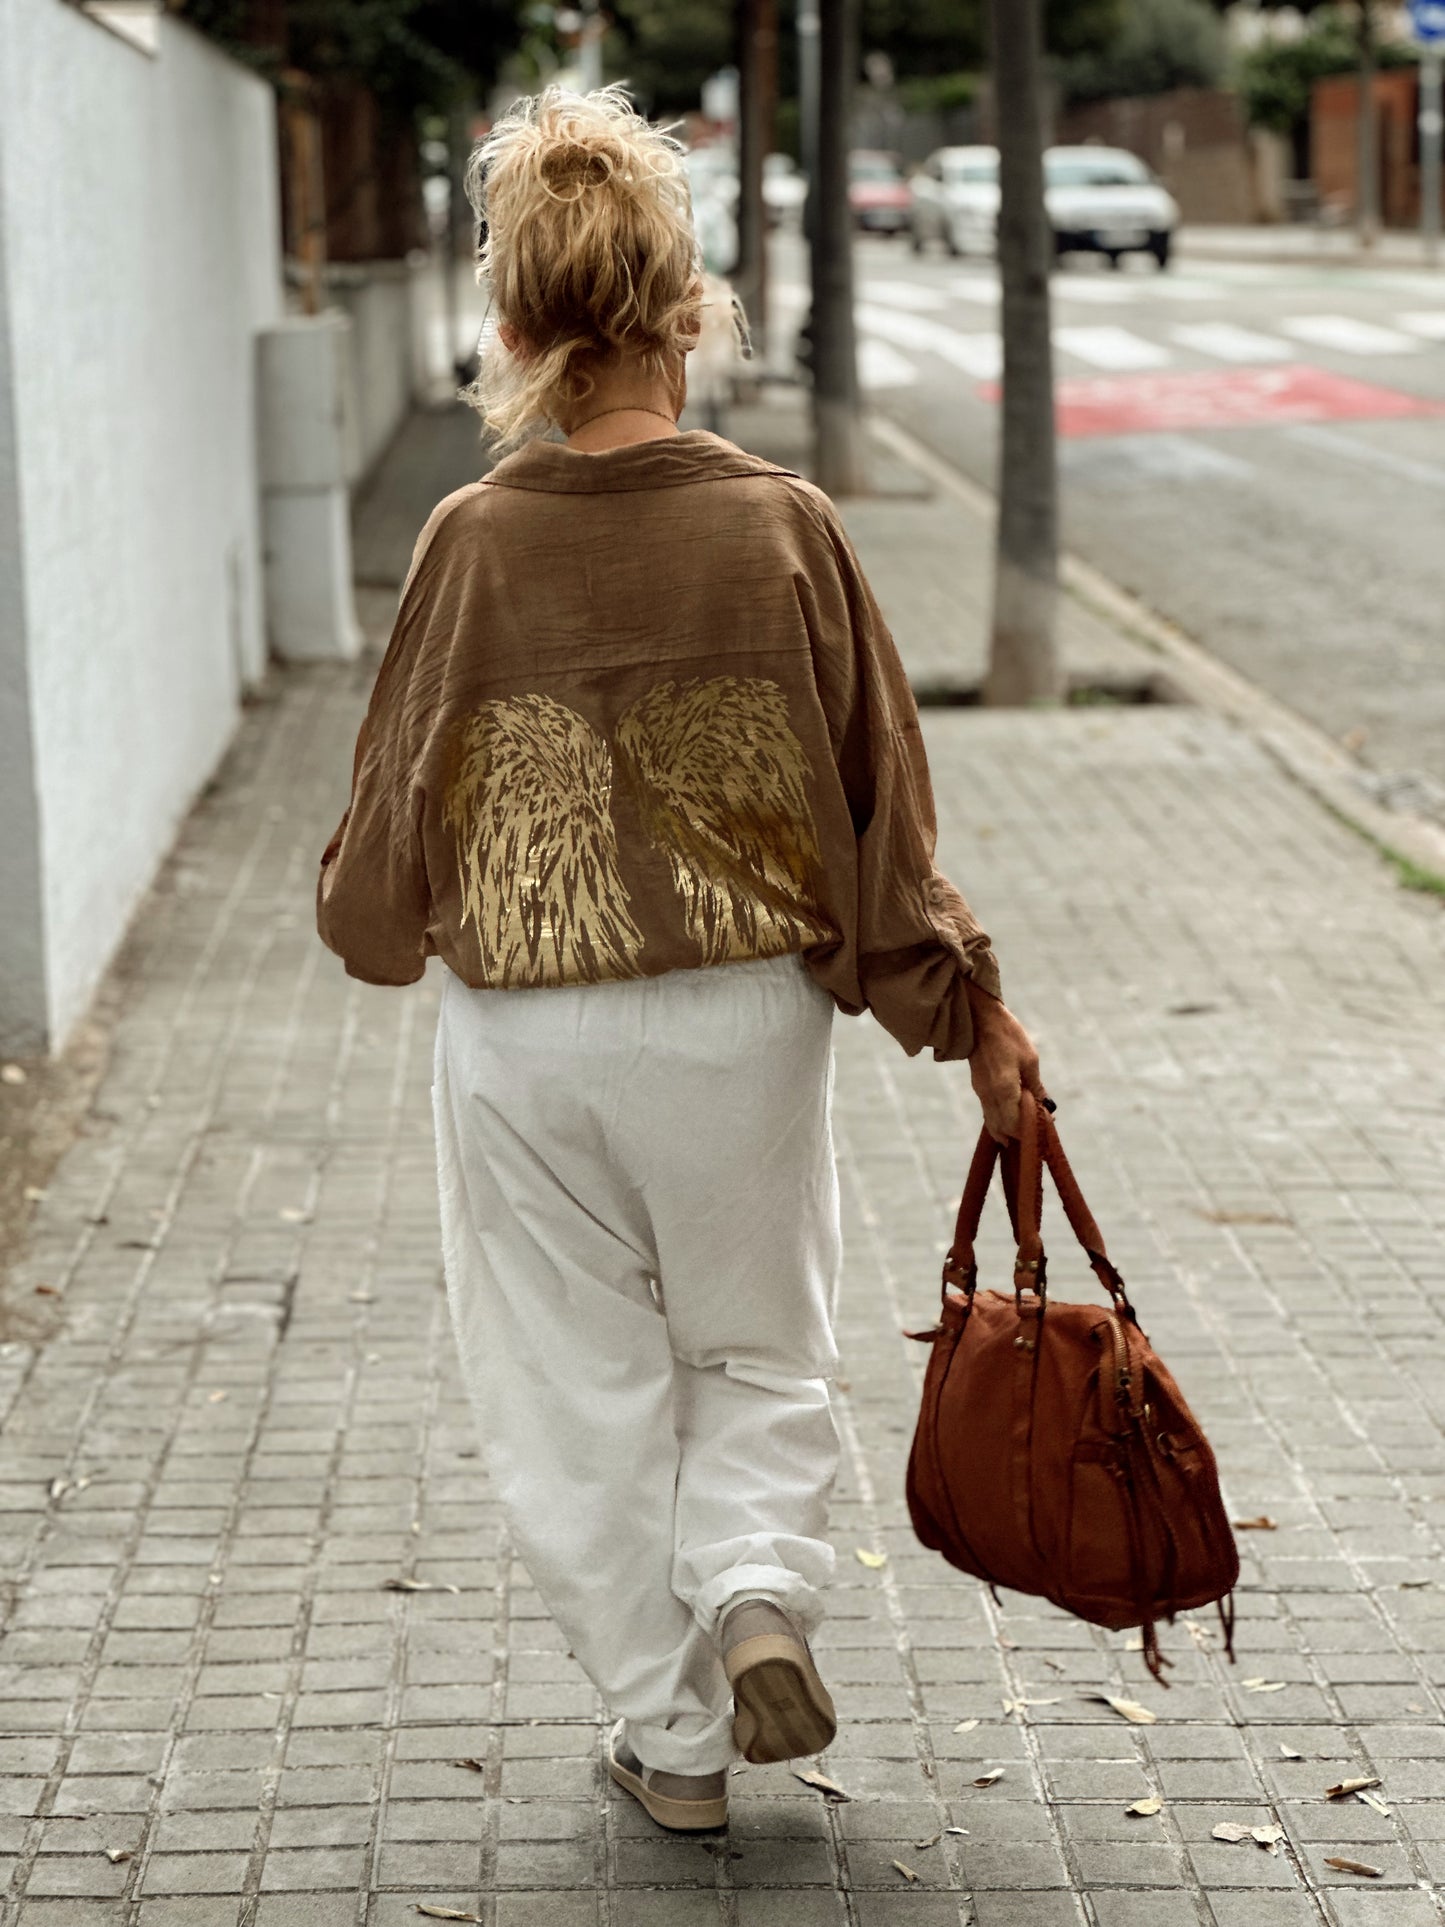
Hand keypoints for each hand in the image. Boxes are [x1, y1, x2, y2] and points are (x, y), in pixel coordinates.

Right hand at [967, 988, 1048, 1143]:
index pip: (1015, 1123)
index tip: (1046, 1125)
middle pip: (1002, 1128)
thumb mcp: (1030, 1060)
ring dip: (1008, 1129)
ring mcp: (980, 1092)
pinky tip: (1011, 1117)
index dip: (1030, 1129)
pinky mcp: (978, 1086)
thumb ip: (1035, 1086)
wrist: (979, 1019)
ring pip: (993, 1122)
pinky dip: (1000, 1119)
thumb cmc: (1008, 1036)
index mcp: (1004, 1089)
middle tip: (1037, 1131)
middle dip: (1019, 1134)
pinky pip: (988, 1111)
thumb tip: (1044, 1106)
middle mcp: (989, 1095)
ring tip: (1025, 1129)